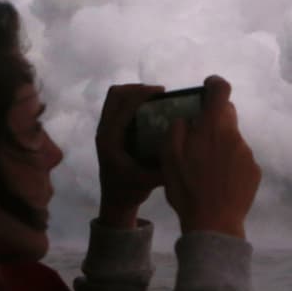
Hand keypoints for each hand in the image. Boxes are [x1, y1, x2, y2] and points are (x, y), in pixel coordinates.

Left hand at [95, 83, 165, 227]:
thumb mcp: (151, 178)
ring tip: (154, 98)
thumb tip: (187, 142)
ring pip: (114, 98)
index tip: (162, 92)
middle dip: (137, 88)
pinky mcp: (108, 131)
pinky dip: (131, 101)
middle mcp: (103, 130)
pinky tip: (149, 109)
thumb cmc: (131, 190)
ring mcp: (104, 129)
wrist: (115, 202)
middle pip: (115, 94)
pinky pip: (117, 106)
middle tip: (158, 93)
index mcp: (110, 139)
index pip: (123, 105)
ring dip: (133, 93)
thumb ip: (166, 162)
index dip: (142, 93)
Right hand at [161, 75, 260, 238]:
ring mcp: (247, 154)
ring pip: (233, 139)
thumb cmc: (187, 189)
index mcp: (212, 127)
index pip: (221, 91)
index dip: (214, 84)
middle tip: (199, 137)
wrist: (214, 223)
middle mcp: (234, 135)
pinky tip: (219, 182)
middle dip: (214, 119)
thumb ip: (178, 130)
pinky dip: (230, 163)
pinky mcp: (254, 171)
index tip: (207, 88)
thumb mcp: (169, 157)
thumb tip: (187, 119)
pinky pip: (240, 159)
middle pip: (228, 114)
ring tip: (207, 169)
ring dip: (221, 145)